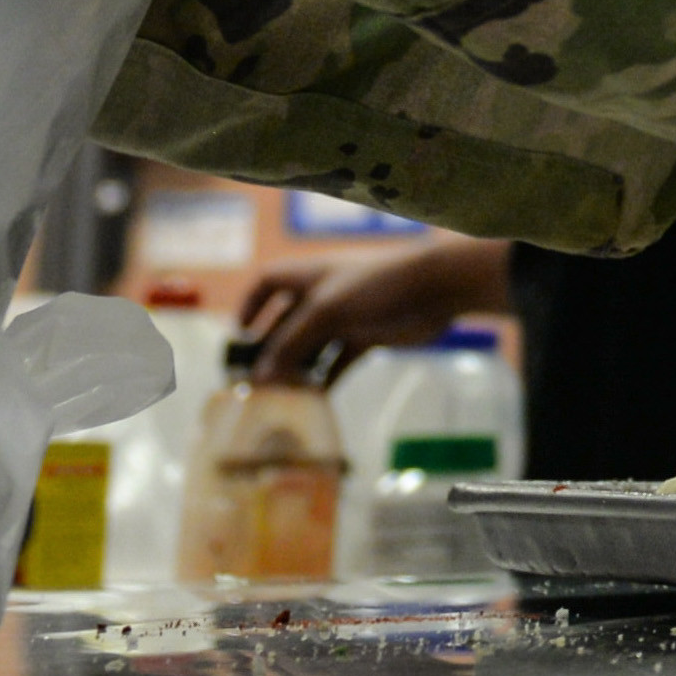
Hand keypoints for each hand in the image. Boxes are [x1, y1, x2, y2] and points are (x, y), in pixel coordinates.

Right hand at [237, 232, 509, 385]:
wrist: (437, 287)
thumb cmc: (376, 286)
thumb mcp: (326, 311)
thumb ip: (292, 342)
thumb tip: (261, 375)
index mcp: (309, 275)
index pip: (268, 283)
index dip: (250, 306)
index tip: (238, 337)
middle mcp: (323, 294)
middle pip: (287, 322)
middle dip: (272, 350)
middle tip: (255, 383)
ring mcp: (346, 316)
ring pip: (313, 346)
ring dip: (298, 369)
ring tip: (282, 398)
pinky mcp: (368, 336)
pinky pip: (339, 360)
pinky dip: (327, 377)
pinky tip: (316, 400)